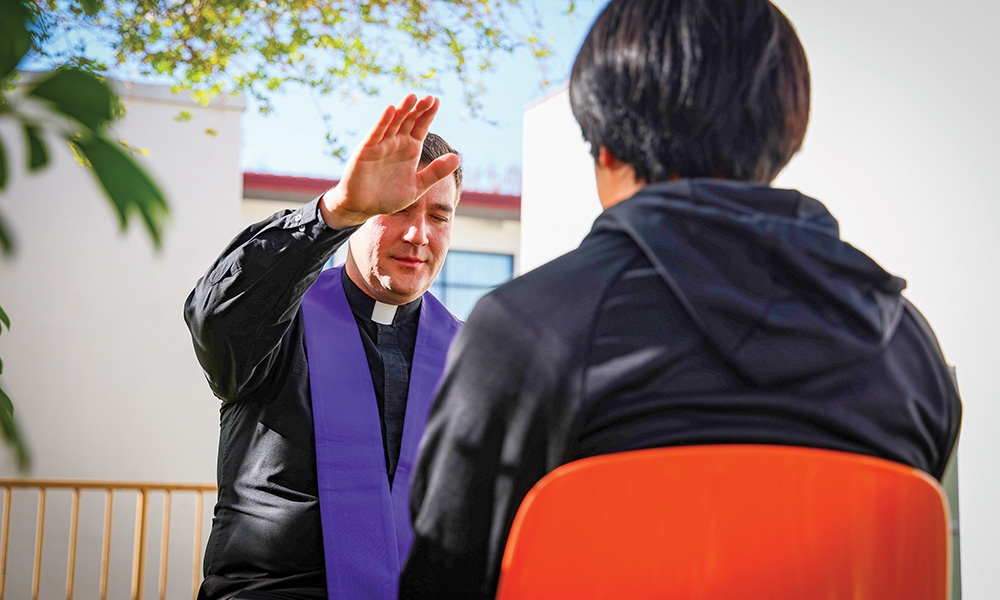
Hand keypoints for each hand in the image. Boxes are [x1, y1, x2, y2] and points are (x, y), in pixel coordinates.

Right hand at [320, 94, 460, 228]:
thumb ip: (436, 173)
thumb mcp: (417, 186)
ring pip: (393, 123)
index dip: (428, 114)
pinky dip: (382, 122)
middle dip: (418, 109)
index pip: (421, 127)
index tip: (437, 101)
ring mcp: (381, 145)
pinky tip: (390, 110)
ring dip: (402, 110)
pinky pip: (375, 134)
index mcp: (410, 149)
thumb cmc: (388, 196)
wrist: (363, 207)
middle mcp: (396, 143)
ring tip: (412, 97)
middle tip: (429, 98)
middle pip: (409, 121)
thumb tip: (457, 158)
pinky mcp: (366, 150)